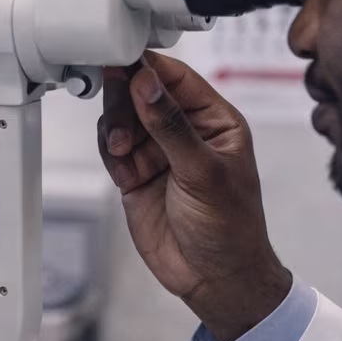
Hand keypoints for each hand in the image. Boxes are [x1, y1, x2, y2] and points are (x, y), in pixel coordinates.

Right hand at [97, 52, 291, 340]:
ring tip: (123, 152)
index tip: (121, 62)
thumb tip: (147, 83)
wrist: (214, 278)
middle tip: (119, 118)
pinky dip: (111, 155)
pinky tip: (124, 172)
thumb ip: (171, 125)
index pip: (175, 77)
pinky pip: (111, 148)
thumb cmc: (230, 228)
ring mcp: (158, 152)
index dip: (147, 68)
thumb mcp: (203, 172)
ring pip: (121, 119)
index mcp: (214, 119)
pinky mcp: (135, 174)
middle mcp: (184, 130)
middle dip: (125, 103)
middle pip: (140, 93)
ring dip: (115, 131)